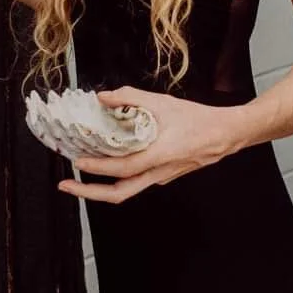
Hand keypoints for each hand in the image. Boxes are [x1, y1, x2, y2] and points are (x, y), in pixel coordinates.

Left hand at [57, 86, 244, 203]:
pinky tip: (107, 161)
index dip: (97, 168)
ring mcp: (160, 177)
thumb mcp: (163, 102)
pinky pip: (136, 180)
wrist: (226, 135)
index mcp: (160, 155)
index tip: (78, 162)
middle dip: (89, 193)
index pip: (122, 168)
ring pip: (126, 189)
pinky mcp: (162, 175)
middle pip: (119, 194)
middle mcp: (158, 172)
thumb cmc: (198, 120)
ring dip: (100, 185)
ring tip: (81, 173)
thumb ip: (131, 98)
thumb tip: (103, 97)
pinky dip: (117, 175)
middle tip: (66, 185)